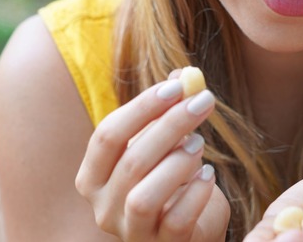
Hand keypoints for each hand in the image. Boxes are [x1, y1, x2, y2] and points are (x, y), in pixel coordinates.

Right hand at [75, 73, 229, 241]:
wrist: (189, 230)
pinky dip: (196, 194)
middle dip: (171, 125)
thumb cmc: (170, 181)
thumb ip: (168, 111)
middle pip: (131, 161)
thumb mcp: (165, 144)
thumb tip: (185, 76)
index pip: (107, 135)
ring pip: (143, 197)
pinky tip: (209, 176)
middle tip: (203, 102)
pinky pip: (175, 221)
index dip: (142, 108)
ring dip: (177, 164)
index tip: (177, 87)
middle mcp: (103, 208)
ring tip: (200, 145)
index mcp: (93, 176)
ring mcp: (130, 233)